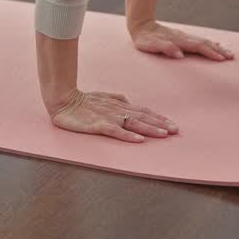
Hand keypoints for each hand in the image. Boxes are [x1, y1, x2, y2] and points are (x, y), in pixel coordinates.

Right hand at [48, 88, 178, 142]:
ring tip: (164, 135)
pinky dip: (128, 135)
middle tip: (176, 131)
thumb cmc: (82, 100)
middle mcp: (117, 111)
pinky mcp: (98, 125)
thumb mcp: (102, 97)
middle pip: (142, 117)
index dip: (158, 117)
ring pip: (133, 123)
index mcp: (119, 105)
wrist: (62, 100)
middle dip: (160, 124)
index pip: (143, 111)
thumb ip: (116, 99)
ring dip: (150, 129)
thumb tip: (128, 101)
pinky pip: (116, 131)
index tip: (172, 124)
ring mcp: (108, 117)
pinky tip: (139, 140)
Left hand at [129, 20, 234, 60]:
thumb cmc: (144, 39)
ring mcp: (184, 36)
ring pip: (204, 41)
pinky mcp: (182, 37)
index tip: (221, 59)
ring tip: (228, 52)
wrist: (141, 25)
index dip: (210, 53)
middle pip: (205, 43)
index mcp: (178, 40)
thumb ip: (165, 48)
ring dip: (216, 47)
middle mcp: (184, 37)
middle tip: (231, 57)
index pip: (198, 47)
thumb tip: (179, 55)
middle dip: (218, 50)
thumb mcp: (150, 45)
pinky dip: (209, 43)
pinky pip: (200, 40)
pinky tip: (215, 44)